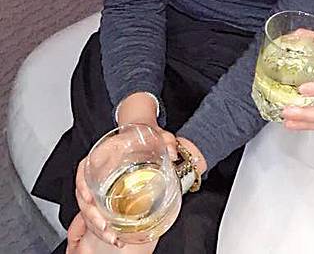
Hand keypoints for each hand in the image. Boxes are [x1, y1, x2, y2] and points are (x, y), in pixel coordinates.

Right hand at [72, 93, 177, 249]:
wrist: (145, 135)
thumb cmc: (146, 135)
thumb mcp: (157, 134)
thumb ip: (166, 140)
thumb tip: (173, 152)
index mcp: (104, 153)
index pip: (83, 169)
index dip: (82, 185)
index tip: (87, 199)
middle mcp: (98, 170)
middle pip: (85, 196)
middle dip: (92, 216)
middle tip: (106, 229)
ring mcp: (101, 184)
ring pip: (90, 209)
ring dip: (97, 226)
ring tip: (113, 238)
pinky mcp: (107, 194)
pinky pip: (99, 212)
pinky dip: (104, 227)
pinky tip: (116, 237)